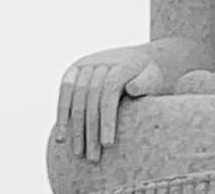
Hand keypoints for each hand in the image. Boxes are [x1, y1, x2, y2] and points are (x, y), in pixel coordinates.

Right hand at [54, 45, 172, 163]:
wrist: (136, 58)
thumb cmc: (146, 75)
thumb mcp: (153, 77)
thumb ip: (146, 83)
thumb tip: (132, 88)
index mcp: (123, 63)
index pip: (110, 91)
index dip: (107, 119)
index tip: (108, 144)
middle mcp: (103, 61)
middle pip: (92, 97)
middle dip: (91, 129)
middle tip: (93, 157)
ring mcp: (87, 64)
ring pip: (77, 98)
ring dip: (75, 128)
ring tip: (79, 153)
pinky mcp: (75, 69)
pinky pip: (64, 92)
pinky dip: (61, 115)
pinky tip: (61, 137)